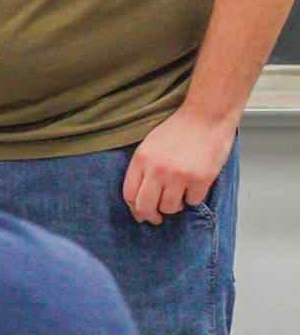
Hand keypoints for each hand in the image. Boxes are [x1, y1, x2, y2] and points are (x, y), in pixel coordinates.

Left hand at [122, 108, 236, 224]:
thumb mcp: (150, 145)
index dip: (134, 208)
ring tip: (179, 195)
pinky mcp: (200, 179)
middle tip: (157, 218)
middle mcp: (157, 169)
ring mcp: (179, 175)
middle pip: (146, 206)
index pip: (129, 194)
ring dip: (174, 206)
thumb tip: (140, 196)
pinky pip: (193, 202)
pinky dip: (193, 198)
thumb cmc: (178, 130)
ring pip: (170, 208)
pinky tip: (194, 186)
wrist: (206, 116)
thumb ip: (143, 168)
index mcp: (141, 159)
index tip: (140, 213)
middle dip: (151, 216)